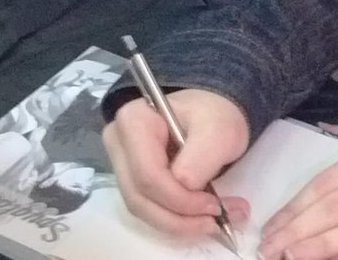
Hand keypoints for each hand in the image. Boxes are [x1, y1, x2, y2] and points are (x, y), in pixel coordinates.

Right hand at [104, 91, 252, 238]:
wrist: (211, 113)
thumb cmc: (214, 115)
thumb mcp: (219, 130)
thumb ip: (202, 157)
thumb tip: (185, 187)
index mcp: (134, 121)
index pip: (148, 175)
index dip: (180, 199)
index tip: (215, 206)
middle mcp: (118, 143)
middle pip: (139, 196)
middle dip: (180, 217)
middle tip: (218, 220)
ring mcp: (122, 163)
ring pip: (141, 208)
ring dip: (178, 223)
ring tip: (214, 222)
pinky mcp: (132, 180)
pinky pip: (148, 208)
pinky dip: (175, 220)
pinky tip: (200, 219)